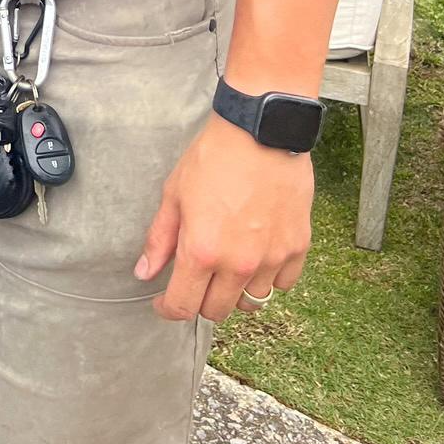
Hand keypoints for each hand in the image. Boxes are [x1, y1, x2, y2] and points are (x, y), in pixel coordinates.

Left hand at [134, 113, 313, 322]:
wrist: (261, 132)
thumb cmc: (214, 158)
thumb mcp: (174, 194)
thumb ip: (160, 239)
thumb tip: (145, 272)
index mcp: (202, 252)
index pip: (182, 307)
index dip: (167, 309)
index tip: (164, 301)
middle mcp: (239, 264)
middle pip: (216, 311)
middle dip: (200, 300)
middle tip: (196, 278)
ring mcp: (272, 259)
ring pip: (251, 302)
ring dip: (235, 291)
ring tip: (228, 265)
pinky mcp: (297, 248)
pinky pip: (282, 284)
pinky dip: (268, 278)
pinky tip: (257, 256)